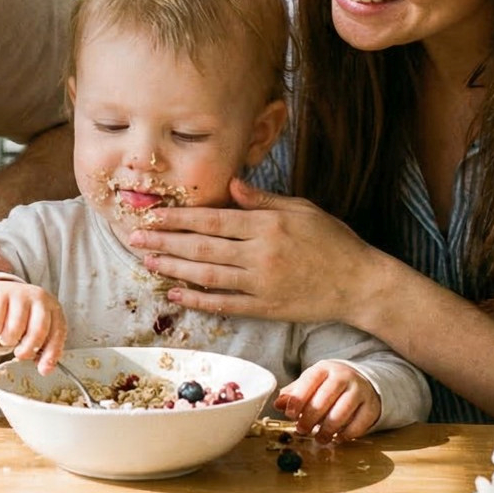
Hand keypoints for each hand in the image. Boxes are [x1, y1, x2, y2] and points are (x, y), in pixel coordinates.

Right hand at [0, 278, 67, 371]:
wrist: (2, 293)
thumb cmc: (23, 316)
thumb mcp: (37, 329)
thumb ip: (43, 349)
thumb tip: (45, 369)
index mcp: (53, 308)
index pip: (57, 333)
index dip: (50, 354)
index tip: (43, 369)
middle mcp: (40, 298)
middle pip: (38, 331)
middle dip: (27, 349)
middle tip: (20, 353)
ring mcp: (20, 294)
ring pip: (15, 329)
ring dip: (8, 340)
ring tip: (7, 336)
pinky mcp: (0, 293)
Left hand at [126, 179, 384, 324]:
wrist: (360, 284)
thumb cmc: (333, 241)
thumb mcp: (302, 209)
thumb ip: (263, 200)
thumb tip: (231, 184)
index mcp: (267, 225)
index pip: (212, 219)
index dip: (179, 218)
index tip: (152, 216)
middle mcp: (260, 254)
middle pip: (203, 247)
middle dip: (165, 242)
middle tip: (134, 238)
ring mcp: (262, 283)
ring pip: (208, 276)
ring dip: (174, 269)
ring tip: (148, 263)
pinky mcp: (266, 308)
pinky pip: (224, 304)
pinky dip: (198, 300)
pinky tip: (175, 295)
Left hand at [274, 360, 380, 440]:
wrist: (361, 383)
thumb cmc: (329, 386)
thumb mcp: (310, 384)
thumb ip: (294, 394)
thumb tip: (278, 404)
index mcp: (324, 369)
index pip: (310, 381)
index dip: (298, 399)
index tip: (290, 414)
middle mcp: (344, 376)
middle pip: (325, 398)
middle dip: (311, 418)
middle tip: (302, 430)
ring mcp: (360, 391)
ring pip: (342, 412)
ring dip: (327, 429)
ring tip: (319, 438)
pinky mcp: (371, 406)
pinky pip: (359, 424)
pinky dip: (346, 434)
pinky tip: (337, 438)